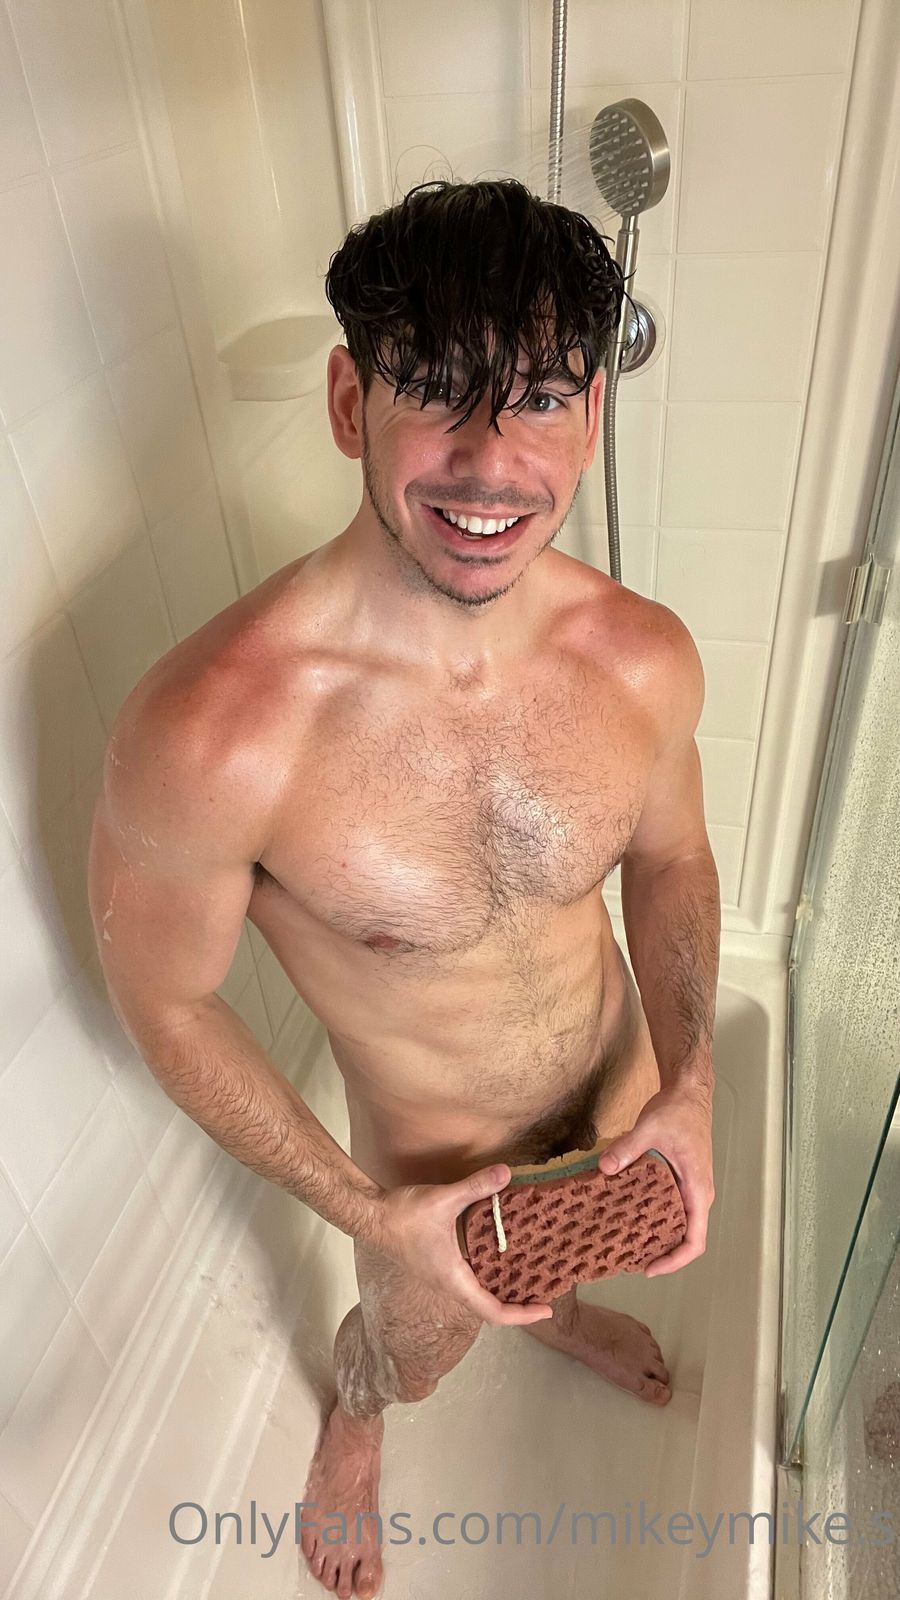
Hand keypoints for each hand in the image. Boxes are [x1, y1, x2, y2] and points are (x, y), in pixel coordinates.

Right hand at [370, 1164, 554, 1327]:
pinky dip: (488, 1277)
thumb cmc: (401, 1214)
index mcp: (454, 1279)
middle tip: (544, 1294)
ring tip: (527, 1278)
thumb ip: (476, 1186)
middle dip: (518, 1306)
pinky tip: (497, 1256)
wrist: (369, 1216)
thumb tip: (506, 1173)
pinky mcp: (436, 1265)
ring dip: (503, 1292)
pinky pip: (469, 1282)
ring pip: (478, 1296)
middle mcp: (449, 1285)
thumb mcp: (443, 1199)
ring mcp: (441, 1277)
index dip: (522, 1316)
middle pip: (490, 1309)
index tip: (546, 1310)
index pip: (494, 1312)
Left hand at [597, 1081, 714, 1275]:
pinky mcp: (682, 1180)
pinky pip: (673, 1209)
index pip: (695, 1241)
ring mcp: (692, 1188)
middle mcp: (698, 1194)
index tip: (649, 1268)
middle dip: (661, 1254)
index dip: (674, 1261)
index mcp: (697, 1189)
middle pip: (685, 1238)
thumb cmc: (678, 1110)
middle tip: (628, 1259)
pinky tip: (630, 1215)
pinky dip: (655, 1218)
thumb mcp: (650, 1127)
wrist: (690, 1093)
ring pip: (679, 1224)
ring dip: (658, 1237)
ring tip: (626, 1242)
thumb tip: (604, 1168)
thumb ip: (628, 1148)